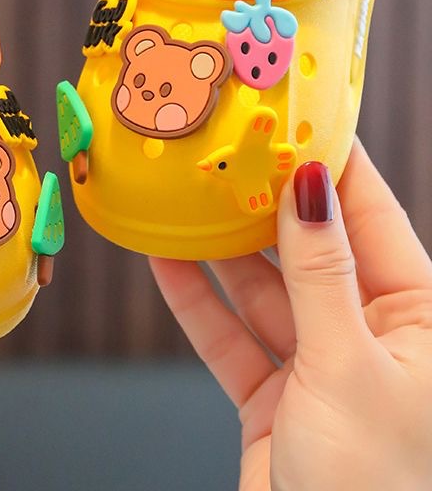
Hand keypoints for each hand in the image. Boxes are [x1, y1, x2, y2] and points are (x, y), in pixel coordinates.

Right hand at [150, 139, 431, 490]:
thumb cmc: (377, 486)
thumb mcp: (348, 366)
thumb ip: (320, 274)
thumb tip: (308, 189)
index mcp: (423, 321)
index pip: (374, 219)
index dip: (336, 165)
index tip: (300, 116)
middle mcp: (372, 335)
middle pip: (310, 250)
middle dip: (265, 204)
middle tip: (227, 152)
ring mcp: (320, 365)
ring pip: (264, 290)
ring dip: (221, 250)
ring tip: (185, 197)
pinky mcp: (275, 395)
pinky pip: (230, 336)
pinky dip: (197, 302)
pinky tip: (165, 262)